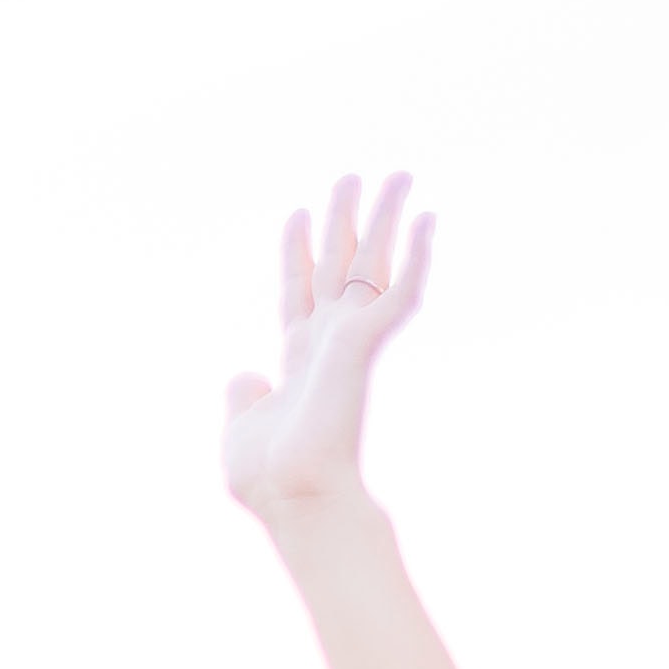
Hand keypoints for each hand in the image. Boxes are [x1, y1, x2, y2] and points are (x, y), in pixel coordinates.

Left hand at [224, 170, 429, 528]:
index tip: (296, 214)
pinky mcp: (367, 341)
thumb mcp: (240, 429)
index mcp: (298, 361)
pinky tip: (428, 219)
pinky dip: (418, 254)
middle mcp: (328, 343)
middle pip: (339, 266)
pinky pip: (401, 289)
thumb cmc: (268, 478)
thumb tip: (245, 375)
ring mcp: (350, 339)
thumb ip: (243, 398)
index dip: (296, 252)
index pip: (298, 292)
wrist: (293, 493)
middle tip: (352, 176)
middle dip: (346, 221)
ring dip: (386, 219)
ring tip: (398, 175)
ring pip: (374, 264)